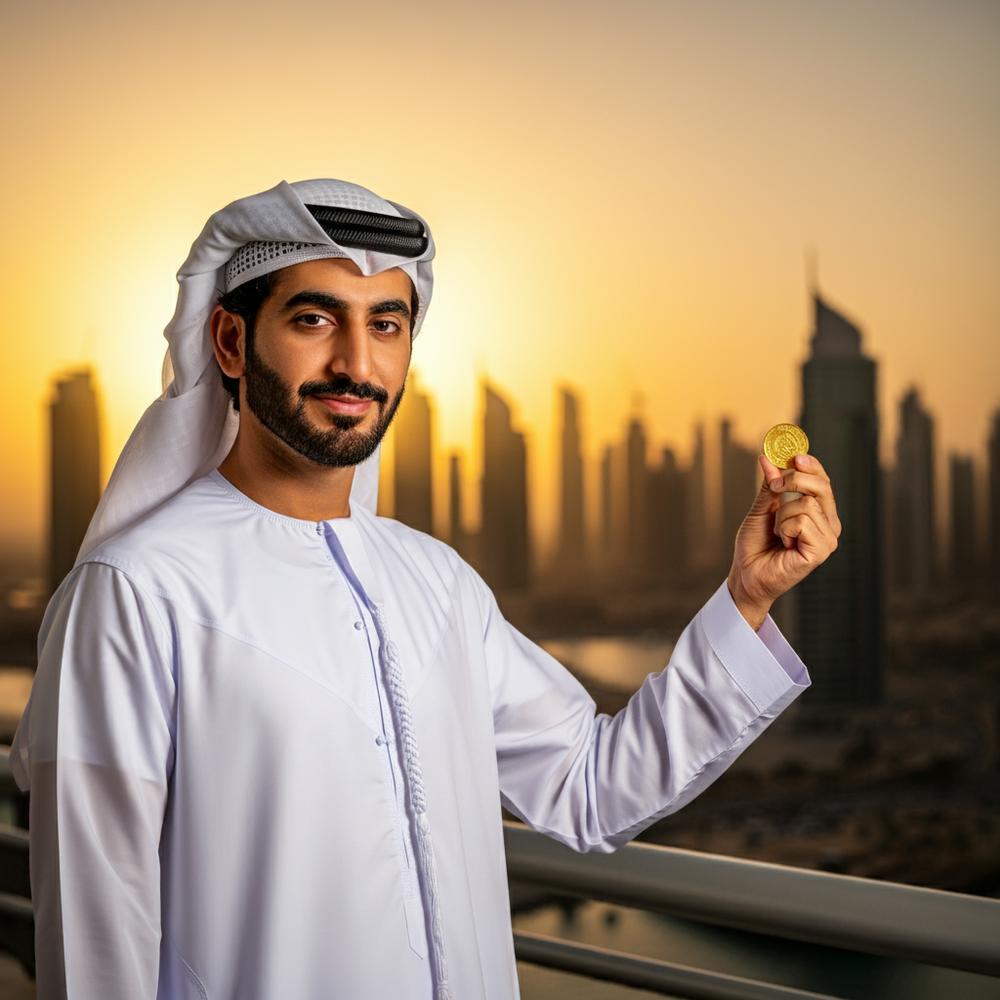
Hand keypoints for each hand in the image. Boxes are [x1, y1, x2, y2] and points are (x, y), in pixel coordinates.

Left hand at [727, 452, 841, 624]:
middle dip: (794, 480)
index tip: (794, 456)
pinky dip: (784, 529)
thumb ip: (769, 486)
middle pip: (822, 486)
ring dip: (781, 515)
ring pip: (807, 504)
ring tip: (777, 533)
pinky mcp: (821, 551)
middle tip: (774, 487)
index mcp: (819, 512)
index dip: (810, 465)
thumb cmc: (755, 545)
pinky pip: (802, 522)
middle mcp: (829, 524)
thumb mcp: (761, 509)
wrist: (746, 574)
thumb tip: (769, 458)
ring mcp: (828, 538)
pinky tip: (783, 544)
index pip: (823, 480)